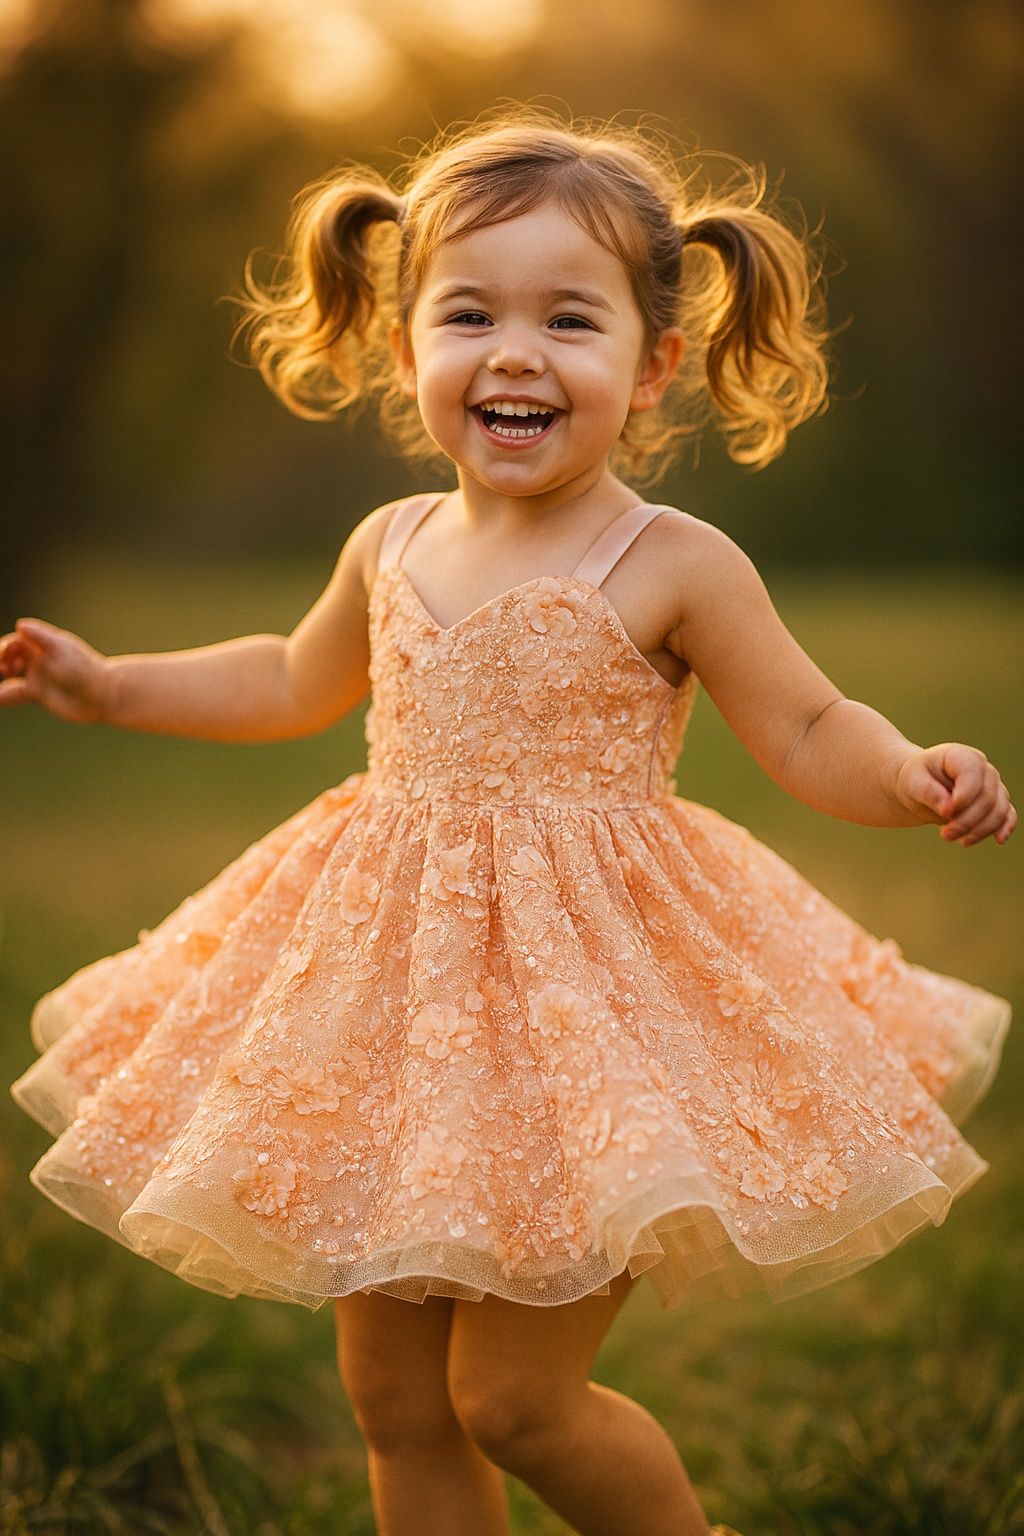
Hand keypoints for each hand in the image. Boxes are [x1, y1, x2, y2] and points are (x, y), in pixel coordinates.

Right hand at [0, 618, 111, 723]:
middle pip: (10, 656)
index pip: (16, 641)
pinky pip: (17, 694)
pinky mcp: (40, 695)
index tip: (2, 656)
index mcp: (44, 645)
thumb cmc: (84, 669)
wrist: (103, 695)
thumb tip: (20, 624)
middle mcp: (40, 659)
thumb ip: (40, 638)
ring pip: (11, 675)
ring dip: (1, 677)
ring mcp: (39, 677)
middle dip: (0, 660)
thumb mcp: (61, 651)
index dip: (5, 648)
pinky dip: (5, 696)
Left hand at [895, 742, 1015, 846]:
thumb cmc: (916, 780)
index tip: (945, 812)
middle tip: (945, 835)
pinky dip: (1004, 827)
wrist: (921, 789)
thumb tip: (948, 809)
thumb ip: (928, 792)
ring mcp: (993, 786)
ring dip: (979, 830)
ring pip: (998, 810)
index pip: (972, 774)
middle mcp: (983, 769)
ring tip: (956, 840)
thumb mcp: (912, 782)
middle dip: (967, 821)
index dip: (963, 796)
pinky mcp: (996, 803)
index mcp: (962, 757)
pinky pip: (1007, 816)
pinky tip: (999, 840)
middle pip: (986, 798)